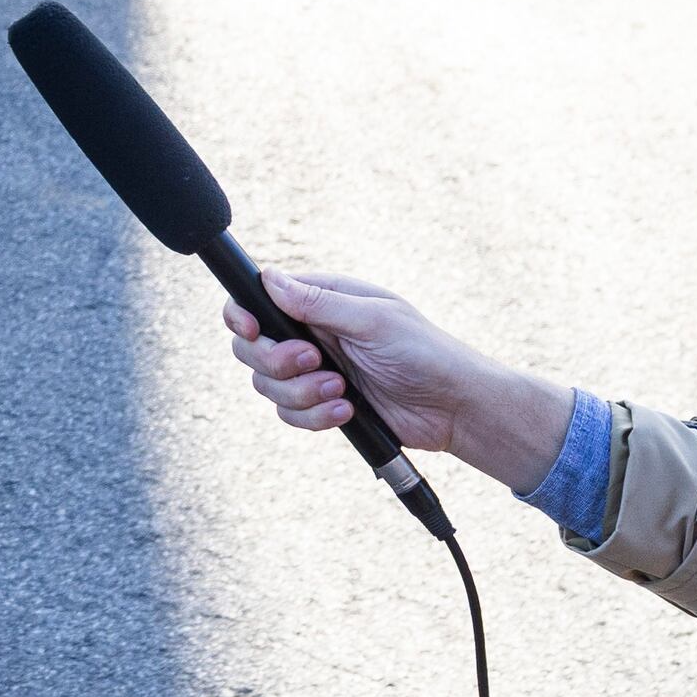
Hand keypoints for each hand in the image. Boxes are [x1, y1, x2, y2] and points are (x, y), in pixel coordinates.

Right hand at [219, 265, 578, 496]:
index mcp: (321, 301)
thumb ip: (319, 302)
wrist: (454, 408)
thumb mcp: (373, 320)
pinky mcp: (322, 404)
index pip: (258, 299)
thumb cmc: (426, 352)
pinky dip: (313, 417)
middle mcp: (311, 334)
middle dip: (276, 361)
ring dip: (301, 393)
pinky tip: (346, 411)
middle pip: (251, 347)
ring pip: (267, 385)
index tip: (252, 329)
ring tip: (342, 390)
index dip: (242, 315)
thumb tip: (270, 279)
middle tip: (314, 362)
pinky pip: (289, 414)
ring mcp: (314, 371)